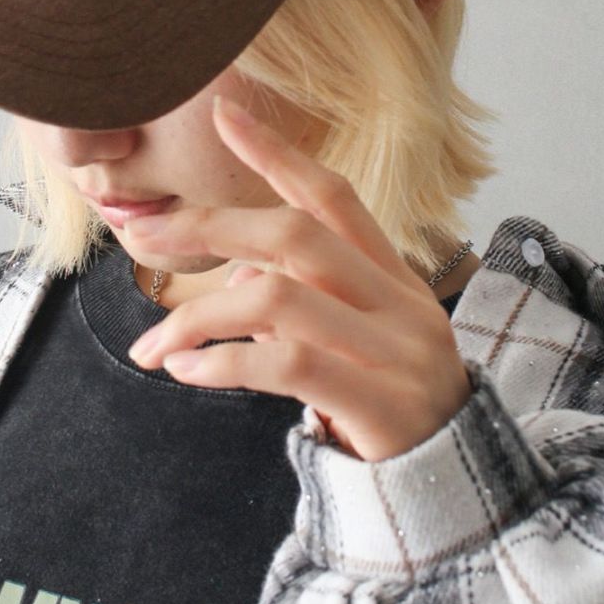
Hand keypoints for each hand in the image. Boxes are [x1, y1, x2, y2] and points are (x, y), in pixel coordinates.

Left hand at [122, 93, 474, 461]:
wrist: (456, 490)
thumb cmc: (390, 410)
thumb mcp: (357, 345)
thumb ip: (302, 304)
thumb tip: (235, 279)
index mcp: (396, 280)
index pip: (335, 198)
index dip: (277, 153)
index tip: (224, 112)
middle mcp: (400, 305)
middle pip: (295, 236)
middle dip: (212, 228)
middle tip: (148, 235)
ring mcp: (395, 352)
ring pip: (276, 300)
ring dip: (197, 316)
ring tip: (152, 346)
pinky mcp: (379, 403)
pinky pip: (282, 365)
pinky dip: (220, 363)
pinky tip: (186, 371)